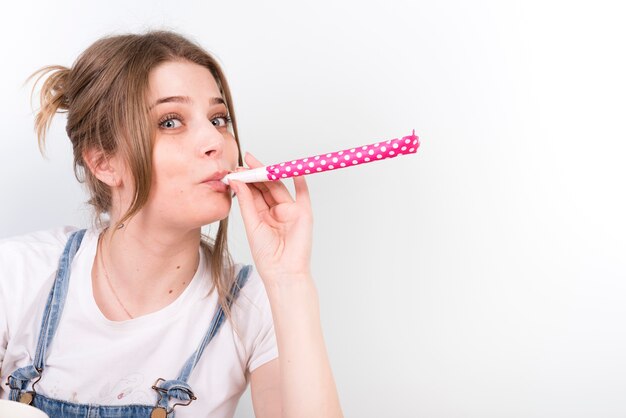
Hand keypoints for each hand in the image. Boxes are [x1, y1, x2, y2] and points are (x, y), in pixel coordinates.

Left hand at [230, 152, 312, 285]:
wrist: (282, 271)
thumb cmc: (266, 255)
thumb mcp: (252, 224)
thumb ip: (246, 201)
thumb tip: (236, 181)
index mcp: (261, 215)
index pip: (254, 192)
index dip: (246, 180)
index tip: (236, 168)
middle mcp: (276, 211)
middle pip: (266, 187)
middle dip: (256, 173)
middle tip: (245, 160)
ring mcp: (290, 211)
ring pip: (280, 187)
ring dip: (271, 174)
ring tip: (258, 163)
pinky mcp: (303, 213)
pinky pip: (303, 194)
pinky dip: (300, 181)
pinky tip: (292, 169)